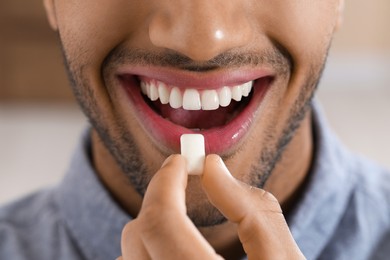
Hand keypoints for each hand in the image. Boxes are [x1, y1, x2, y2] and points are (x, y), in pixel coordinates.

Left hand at [118, 154, 304, 258]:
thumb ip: (252, 209)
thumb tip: (211, 168)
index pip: (160, 222)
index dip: (166, 182)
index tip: (181, 162)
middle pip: (137, 237)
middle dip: (160, 200)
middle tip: (182, 182)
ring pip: (129, 258)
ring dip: (151, 228)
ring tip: (180, 219)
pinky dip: (148, 253)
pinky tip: (174, 251)